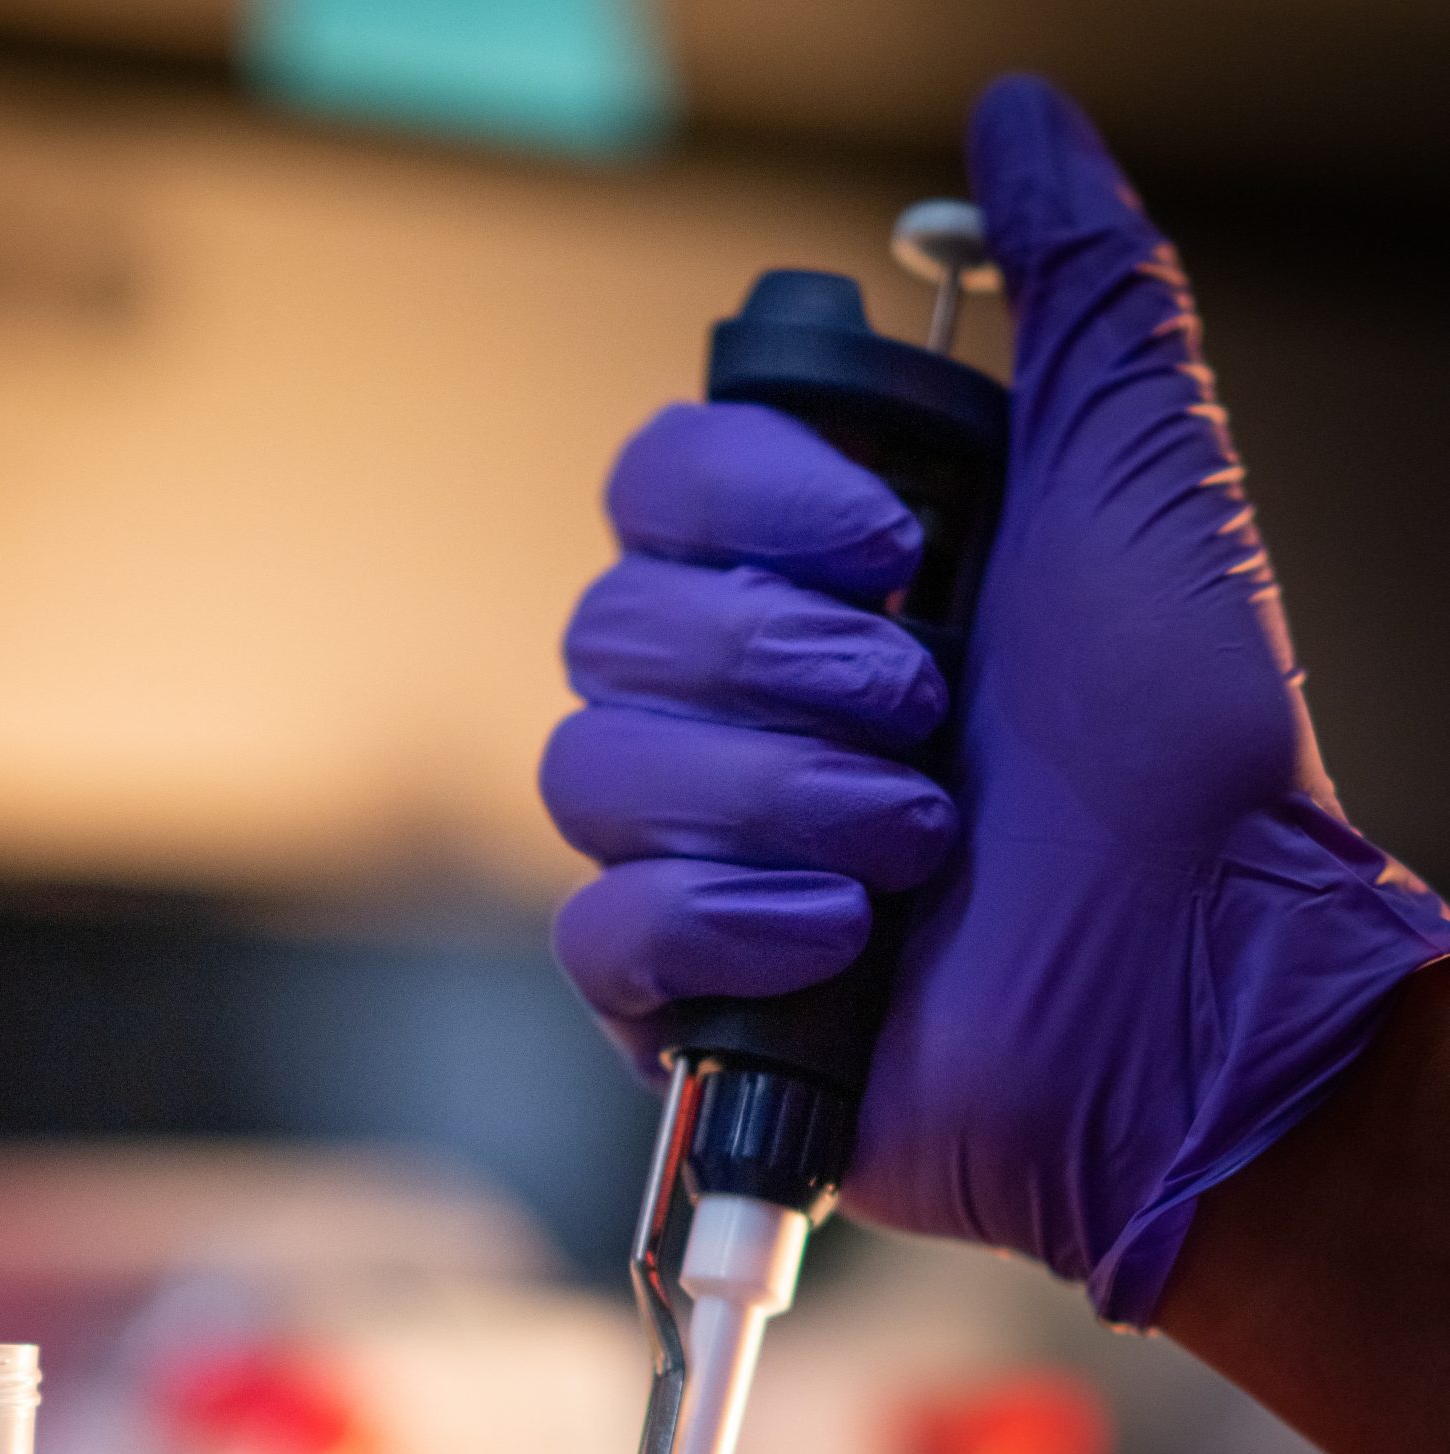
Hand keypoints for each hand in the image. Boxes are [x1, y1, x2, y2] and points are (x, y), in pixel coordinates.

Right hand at [540, 76, 1449, 1323]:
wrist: (1201, 985)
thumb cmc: (1186, 760)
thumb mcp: (1142, 485)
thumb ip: (1079, 295)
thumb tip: (1025, 122)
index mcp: (823, 593)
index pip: (655, 492)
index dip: (742, 504)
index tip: (891, 543)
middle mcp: (749, 714)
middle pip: (606, 624)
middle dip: (778, 663)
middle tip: (927, 705)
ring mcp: (712, 856)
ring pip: (588, 769)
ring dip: (769, 793)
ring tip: (918, 837)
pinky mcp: (693, 995)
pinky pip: (599, 930)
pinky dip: (716, 919)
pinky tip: (840, 936)